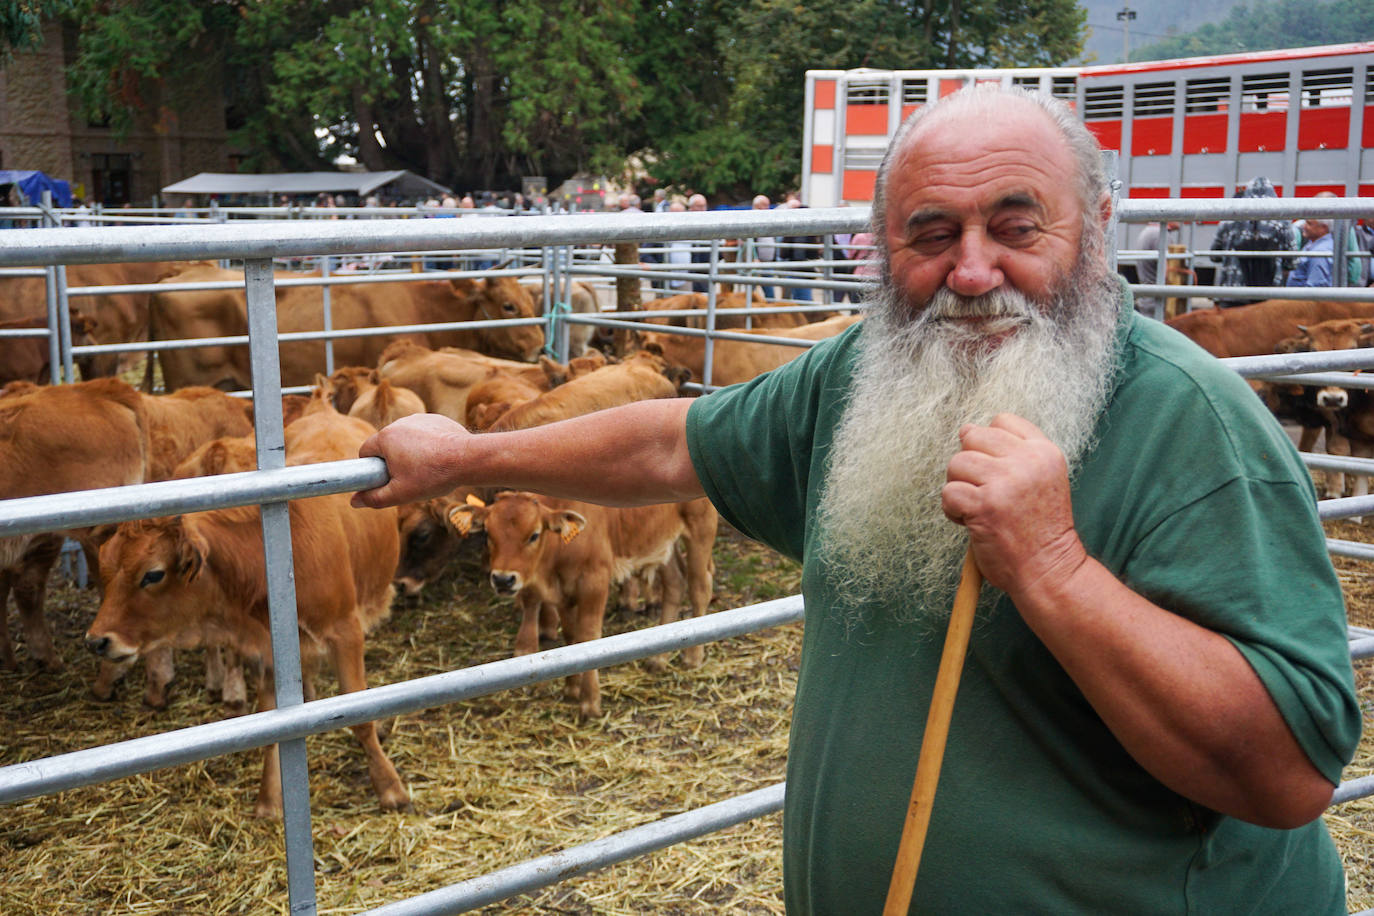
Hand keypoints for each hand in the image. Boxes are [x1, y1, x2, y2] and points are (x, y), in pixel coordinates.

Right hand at [351, 413, 469, 508]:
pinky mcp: (437, 419)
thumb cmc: (432, 476)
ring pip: (406, 438)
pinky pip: (424, 433)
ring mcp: (420, 419)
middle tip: (406, 478)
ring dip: (409, 452)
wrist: (468, 459)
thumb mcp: (400, 494)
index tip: (382, 480)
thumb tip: (355, 501)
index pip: (365, 451)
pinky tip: (438, 458)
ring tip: (426, 469)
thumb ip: (375, 498)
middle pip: (386, 444)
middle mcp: (400, 422)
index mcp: (386, 437)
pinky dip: (427, 445)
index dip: (370, 468)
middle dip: (391, 461)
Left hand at [941, 413, 1087, 597]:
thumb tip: (966, 429)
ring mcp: (1005, 482)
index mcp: (1044, 451)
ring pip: (956, 463)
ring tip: (977, 507)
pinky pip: (948, 492)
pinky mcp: (984, 505)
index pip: (1002, 420)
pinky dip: (952, 510)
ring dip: (959, 487)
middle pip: (973, 437)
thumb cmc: (1039, 527)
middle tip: (984, 491)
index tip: (1000, 474)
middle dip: (969, 464)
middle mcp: (1027, 461)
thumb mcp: (1041, 479)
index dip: (990, 446)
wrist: (1049, 568)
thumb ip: (1011, 452)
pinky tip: (970, 522)